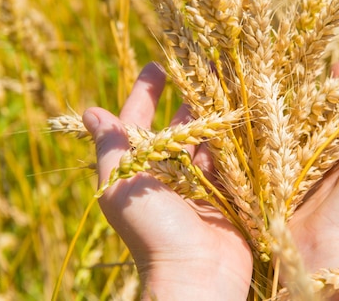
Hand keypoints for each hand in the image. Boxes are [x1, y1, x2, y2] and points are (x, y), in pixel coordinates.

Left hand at [82, 63, 252, 300]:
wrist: (197, 274)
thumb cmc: (152, 230)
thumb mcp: (121, 184)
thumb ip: (110, 147)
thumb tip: (91, 111)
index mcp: (139, 167)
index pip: (139, 119)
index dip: (145, 91)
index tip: (157, 64)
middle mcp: (168, 172)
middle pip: (178, 124)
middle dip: (189, 96)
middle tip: (206, 67)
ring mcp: (200, 182)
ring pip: (208, 137)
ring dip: (216, 112)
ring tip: (231, 82)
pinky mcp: (228, 193)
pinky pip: (232, 158)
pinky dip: (237, 137)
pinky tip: (247, 114)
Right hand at [288, 61, 338, 300]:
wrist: (328, 257)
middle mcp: (336, 154)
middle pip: (329, 112)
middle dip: (322, 88)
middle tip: (313, 63)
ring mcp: (307, 164)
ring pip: (301, 125)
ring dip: (294, 104)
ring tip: (285, 76)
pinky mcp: (280, 174)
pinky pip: (276, 144)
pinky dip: (271, 128)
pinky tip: (261, 107)